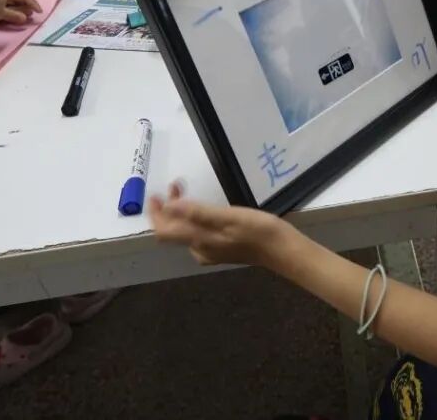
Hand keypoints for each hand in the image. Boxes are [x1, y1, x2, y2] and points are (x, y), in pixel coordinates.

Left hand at [149, 183, 298, 270]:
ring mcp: (210, 251)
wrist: (281, 250)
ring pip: (185, 232)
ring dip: (180, 212)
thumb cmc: (258, 231)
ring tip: (186, 193)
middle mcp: (200, 249)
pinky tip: (203, 210)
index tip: (155, 194)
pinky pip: (197, 235)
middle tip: (176, 185)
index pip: (164, 231)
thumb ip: (198, 212)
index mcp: (199, 240)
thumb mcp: (228, 217)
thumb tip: (169, 207)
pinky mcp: (221, 250)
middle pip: (173, 231)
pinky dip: (192, 220)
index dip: (156, 213)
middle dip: (168, 209)